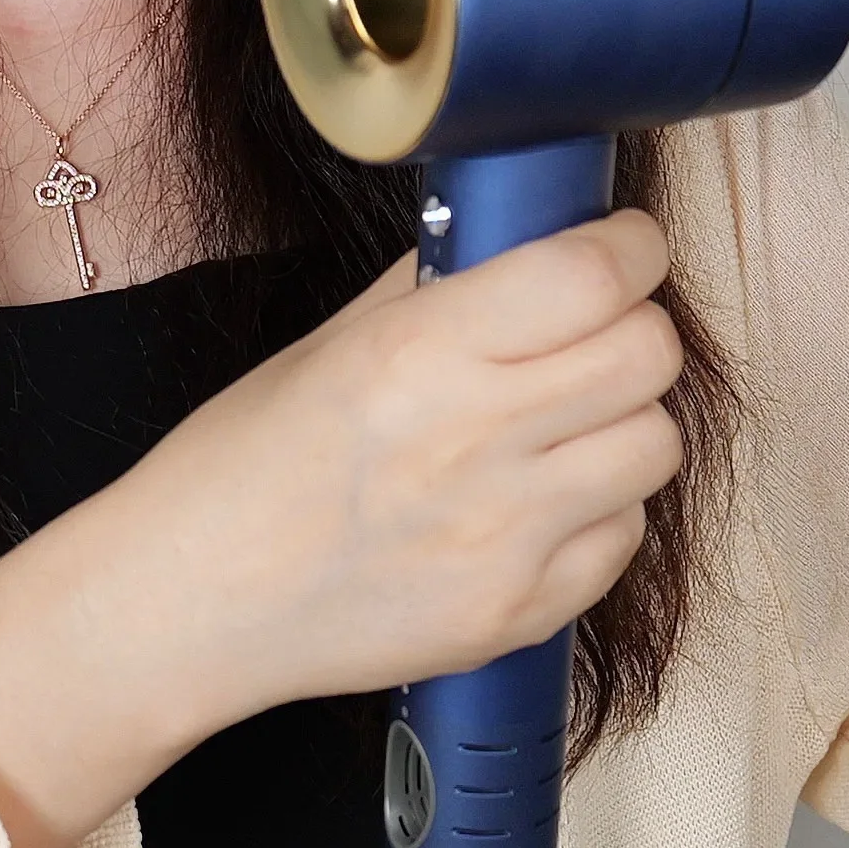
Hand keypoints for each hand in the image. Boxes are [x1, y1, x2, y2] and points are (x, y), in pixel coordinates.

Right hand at [0, 213, 683, 847]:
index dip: (630, 248)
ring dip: (624, 420)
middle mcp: (472, 441)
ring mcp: (504, 537)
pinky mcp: (518, 613)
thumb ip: (437, 285)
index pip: (593, 276)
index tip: (623, 247)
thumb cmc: (244, 464)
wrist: (192, 602)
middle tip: (597, 330)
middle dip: (636, 326)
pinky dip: (599, 511)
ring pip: (656, 446)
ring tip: (566, 421)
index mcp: (419, 353)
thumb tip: (522, 234)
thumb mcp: (331, 341)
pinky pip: (623, 537)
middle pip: (648, 354)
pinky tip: (536, 501)